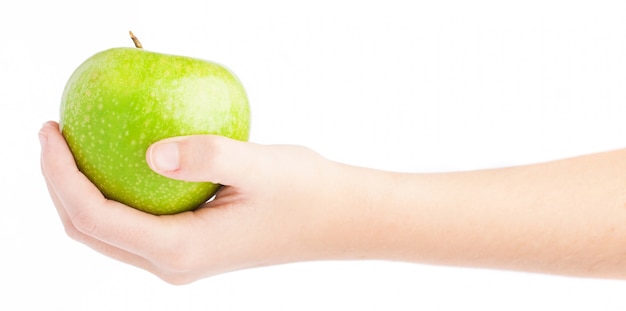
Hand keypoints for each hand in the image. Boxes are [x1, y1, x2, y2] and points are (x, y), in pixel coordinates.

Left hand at [39, 121, 365, 283]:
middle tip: (55, 133)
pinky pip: (135, 225)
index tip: (50, 129)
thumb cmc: (306, 194)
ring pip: (108, 232)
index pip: (94, 216)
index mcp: (180, 250)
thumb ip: (206, 157)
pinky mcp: (193, 248)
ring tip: (77, 146)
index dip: (59, 174)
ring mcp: (182, 260)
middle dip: (59, 185)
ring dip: (82, 192)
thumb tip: (150, 152)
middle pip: (89, 230)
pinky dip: (113, 196)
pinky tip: (122, 162)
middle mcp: (173, 264)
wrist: (339, 220)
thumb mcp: (259, 167)